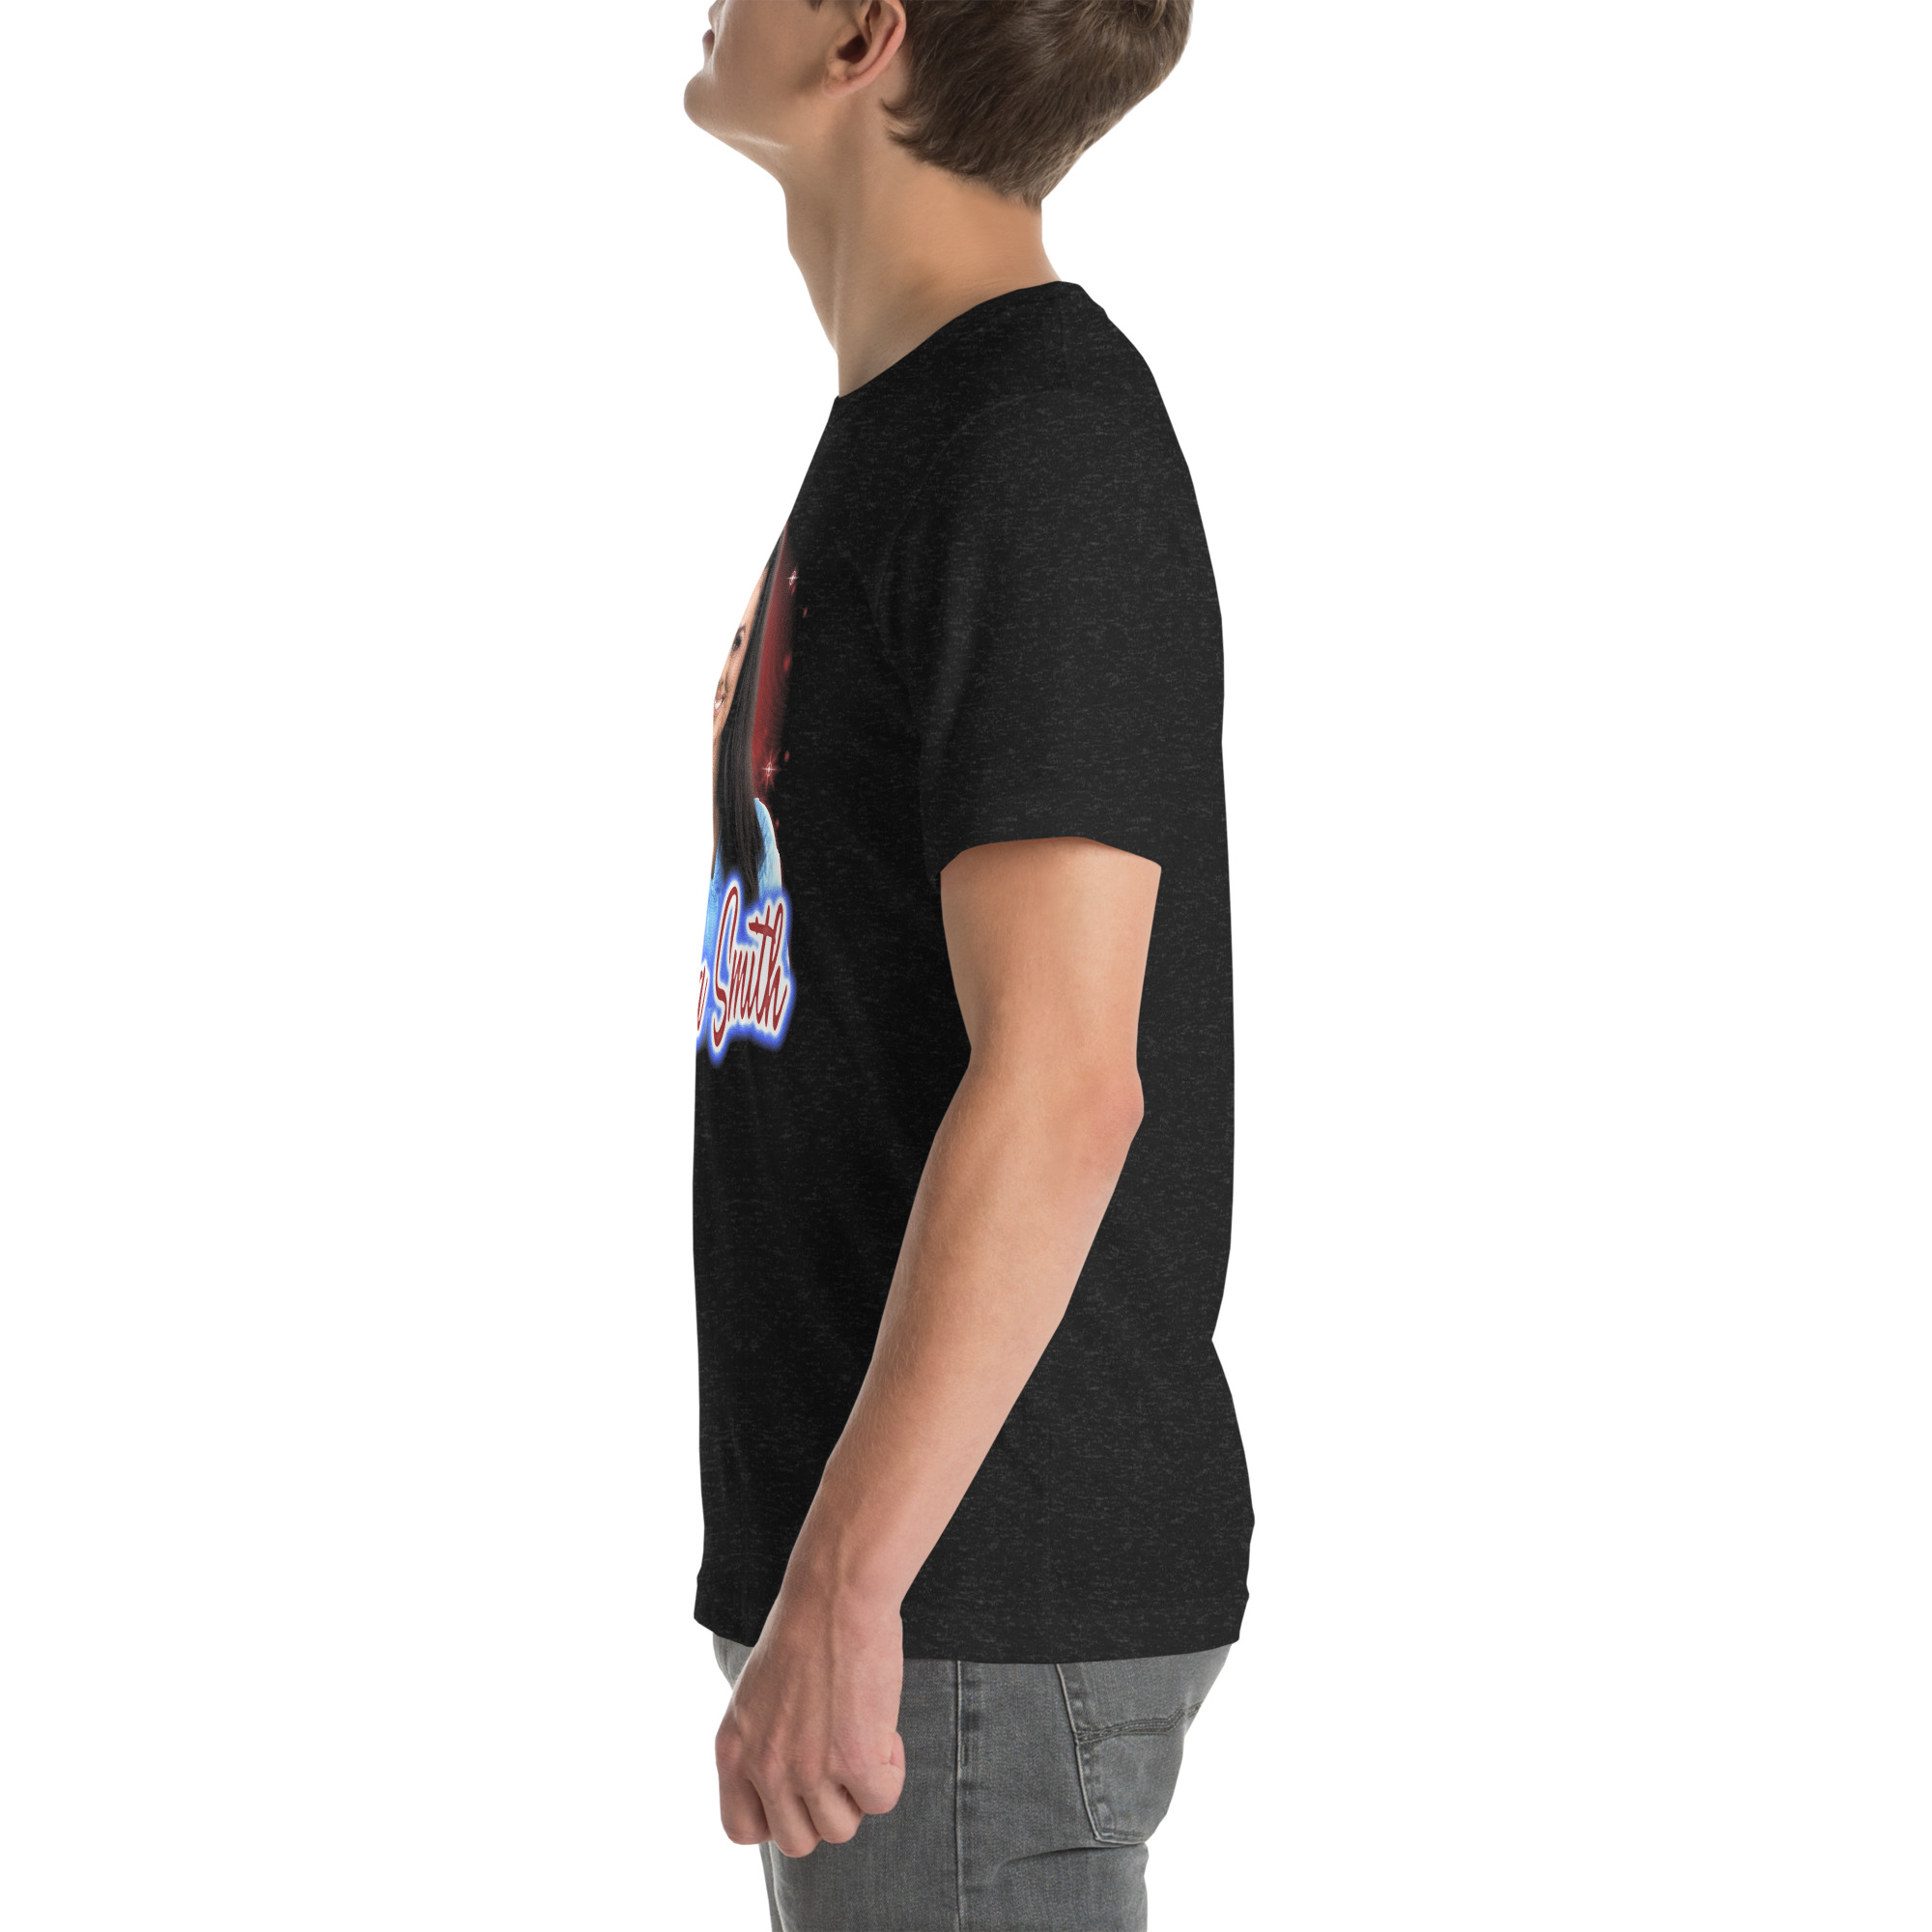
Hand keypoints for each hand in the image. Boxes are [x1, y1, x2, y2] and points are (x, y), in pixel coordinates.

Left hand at [715, 1584, 907, 1856]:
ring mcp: (808, 1769)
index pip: (741, 1829)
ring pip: (841, 1828)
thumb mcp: (757, 1696)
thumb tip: (788, 1791)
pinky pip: (881, 1800)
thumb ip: (762, 1746)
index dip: (775, 1818)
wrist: (837, 1595)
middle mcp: (764, 1767)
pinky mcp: (856, 1761)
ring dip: (859, 1791)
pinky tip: (885, 1732)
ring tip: (863, 1739)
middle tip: (840, 1764)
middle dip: (824, 1810)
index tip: (799, 1792)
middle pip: (796, 1841)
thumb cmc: (805, 1631)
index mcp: (733, 1750)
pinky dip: (891, 1771)